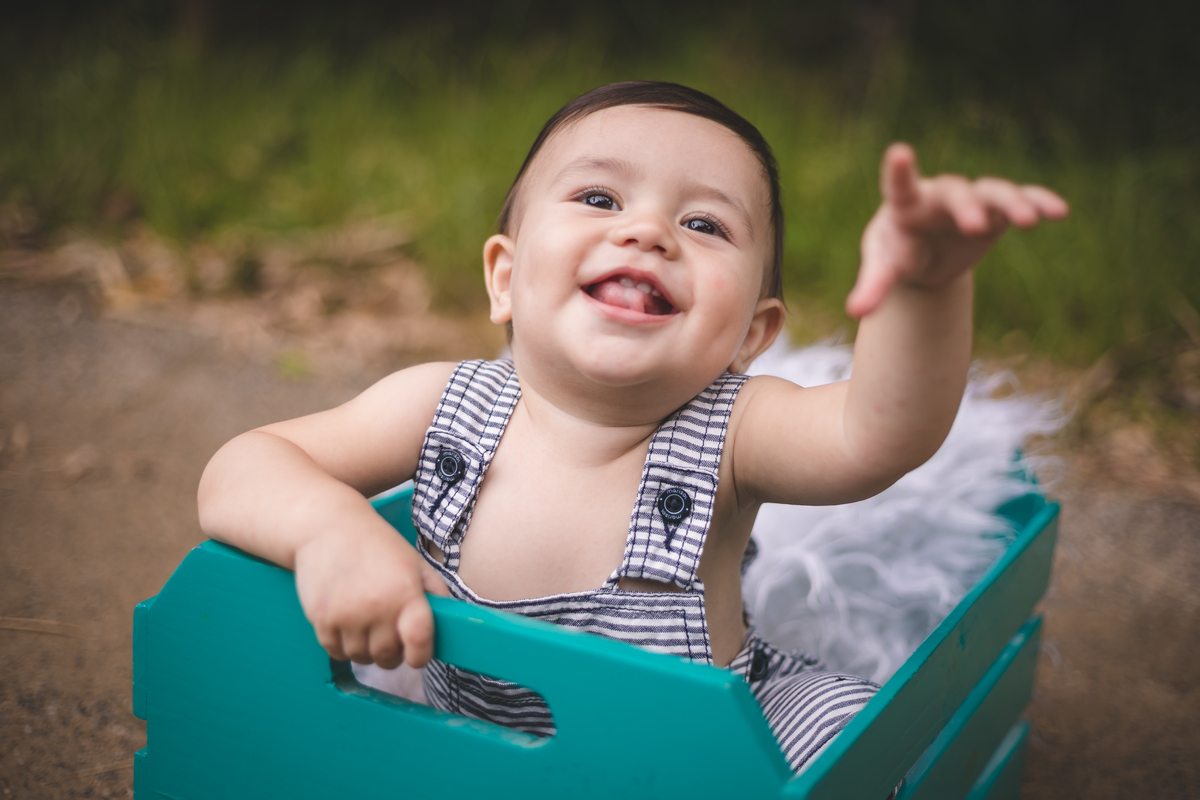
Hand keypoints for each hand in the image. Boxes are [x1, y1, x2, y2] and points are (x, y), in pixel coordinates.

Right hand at [294, 527, 448, 668]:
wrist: (328, 526)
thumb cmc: (376, 545)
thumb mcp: (414, 562)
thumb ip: (435, 592)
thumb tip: (452, 622)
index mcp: (406, 592)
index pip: (418, 642)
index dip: (420, 656)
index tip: (417, 656)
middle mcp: (377, 607)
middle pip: (387, 657)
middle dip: (392, 653)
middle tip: (389, 636)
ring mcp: (347, 615)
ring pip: (360, 658)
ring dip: (366, 650)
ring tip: (366, 626)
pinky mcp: (321, 619)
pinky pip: (335, 653)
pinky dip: (343, 647)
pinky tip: (347, 625)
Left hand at [846, 143, 1067, 317]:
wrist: (923, 252)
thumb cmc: (897, 253)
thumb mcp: (884, 269)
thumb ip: (873, 286)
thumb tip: (855, 312)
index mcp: (904, 205)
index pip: (899, 186)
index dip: (900, 171)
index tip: (900, 154)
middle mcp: (939, 194)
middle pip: (954, 192)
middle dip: (965, 207)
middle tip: (974, 226)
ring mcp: (971, 198)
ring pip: (992, 191)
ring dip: (1011, 202)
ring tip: (1028, 221)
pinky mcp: (997, 210)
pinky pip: (1022, 199)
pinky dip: (1039, 202)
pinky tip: (1059, 212)